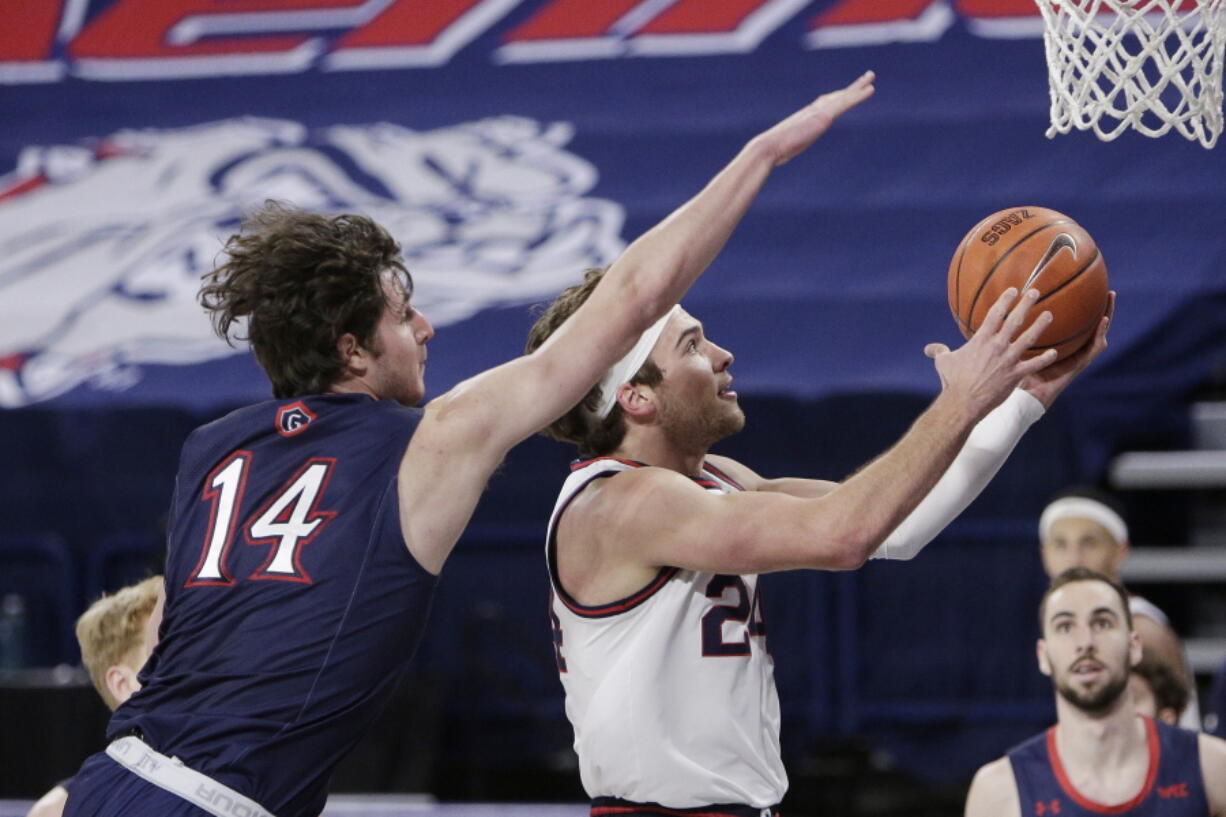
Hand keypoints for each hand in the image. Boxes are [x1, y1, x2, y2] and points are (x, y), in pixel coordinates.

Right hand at [751, 71, 875, 166]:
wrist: (769, 147)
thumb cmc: (772, 152)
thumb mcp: (783, 149)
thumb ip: (785, 148)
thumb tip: (774, 158)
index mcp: (805, 118)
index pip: (824, 104)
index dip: (836, 97)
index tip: (844, 93)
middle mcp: (812, 111)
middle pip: (835, 96)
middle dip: (850, 88)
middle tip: (864, 78)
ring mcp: (818, 113)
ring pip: (843, 96)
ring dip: (858, 86)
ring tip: (871, 77)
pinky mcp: (823, 117)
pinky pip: (845, 103)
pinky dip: (858, 96)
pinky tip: (871, 89)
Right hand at [924, 288, 1057, 419]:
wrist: (962, 402)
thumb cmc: (952, 381)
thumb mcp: (943, 362)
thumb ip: (939, 351)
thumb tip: (929, 349)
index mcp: (980, 340)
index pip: (995, 314)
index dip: (1004, 300)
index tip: (1013, 290)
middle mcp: (997, 346)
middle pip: (1015, 320)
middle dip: (1026, 304)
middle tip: (1035, 292)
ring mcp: (1008, 360)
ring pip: (1028, 338)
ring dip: (1040, 325)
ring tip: (1049, 314)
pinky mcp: (1015, 375)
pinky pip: (1034, 365)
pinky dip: (1044, 359)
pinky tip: (1054, 353)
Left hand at [1020, 291, 1114, 408]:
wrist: (1023, 396)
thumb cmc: (1016, 373)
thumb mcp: (1014, 348)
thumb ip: (1012, 332)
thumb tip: (1000, 309)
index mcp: (1059, 345)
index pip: (1073, 324)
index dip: (1080, 310)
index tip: (1084, 290)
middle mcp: (1071, 350)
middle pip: (1089, 326)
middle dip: (1099, 309)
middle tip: (1107, 291)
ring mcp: (1077, 357)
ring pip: (1096, 334)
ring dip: (1106, 316)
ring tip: (1110, 300)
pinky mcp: (1078, 366)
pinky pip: (1093, 350)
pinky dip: (1099, 335)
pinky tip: (1102, 322)